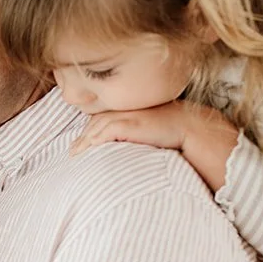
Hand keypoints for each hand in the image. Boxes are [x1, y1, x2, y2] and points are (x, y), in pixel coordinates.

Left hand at [69, 101, 193, 157]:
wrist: (189, 126)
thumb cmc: (173, 129)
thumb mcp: (150, 126)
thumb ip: (136, 130)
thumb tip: (127, 144)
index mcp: (129, 107)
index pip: (102, 116)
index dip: (89, 130)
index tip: (81, 142)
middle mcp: (125, 108)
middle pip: (95, 121)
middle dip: (83, 136)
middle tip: (73, 151)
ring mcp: (127, 115)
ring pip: (97, 126)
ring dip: (85, 141)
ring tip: (75, 153)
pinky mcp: (130, 124)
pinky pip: (106, 132)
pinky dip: (95, 140)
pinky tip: (89, 147)